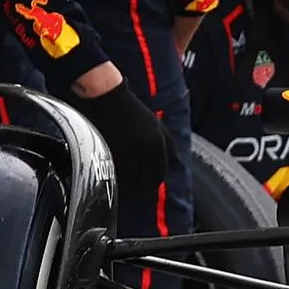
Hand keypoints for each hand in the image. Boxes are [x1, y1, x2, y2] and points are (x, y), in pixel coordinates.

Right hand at [75, 73, 170, 201]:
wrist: (108, 97)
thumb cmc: (131, 110)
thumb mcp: (156, 124)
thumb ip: (169, 144)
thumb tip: (180, 164)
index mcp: (159, 142)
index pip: (160, 172)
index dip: (152, 182)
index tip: (145, 186)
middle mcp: (149, 147)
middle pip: (148, 179)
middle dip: (141, 187)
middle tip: (132, 190)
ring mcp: (131, 149)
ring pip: (132, 179)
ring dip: (128, 186)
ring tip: (121, 186)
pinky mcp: (114, 150)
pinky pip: (117, 173)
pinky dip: (116, 179)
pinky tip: (111, 178)